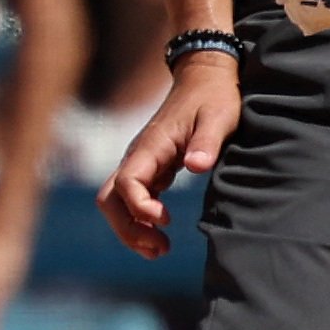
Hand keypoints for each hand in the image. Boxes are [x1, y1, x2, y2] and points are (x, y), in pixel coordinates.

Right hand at [100, 55, 239, 256]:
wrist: (205, 78)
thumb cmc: (214, 97)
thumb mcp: (219, 116)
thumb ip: (207, 141)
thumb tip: (197, 166)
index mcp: (150, 145)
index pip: (127, 182)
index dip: (139, 205)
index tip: (166, 220)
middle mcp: (137, 156)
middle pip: (110, 199)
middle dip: (128, 227)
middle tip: (160, 249)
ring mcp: (141, 163)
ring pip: (116, 202)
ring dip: (130, 228)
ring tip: (158, 251)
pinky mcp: (151, 168)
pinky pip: (133, 199)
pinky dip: (139, 220)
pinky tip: (159, 235)